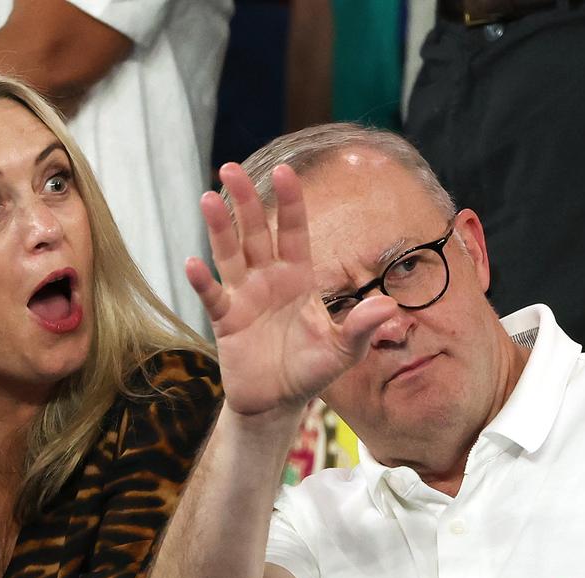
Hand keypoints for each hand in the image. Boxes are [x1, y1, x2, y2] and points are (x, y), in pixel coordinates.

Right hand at [186, 164, 395, 416]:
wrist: (278, 403)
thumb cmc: (311, 371)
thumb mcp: (343, 350)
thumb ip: (362, 326)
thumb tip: (390, 305)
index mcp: (299, 278)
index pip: (294, 231)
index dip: (290, 202)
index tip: (285, 170)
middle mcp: (269, 279)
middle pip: (256, 232)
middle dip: (245, 200)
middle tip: (230, 167)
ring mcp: (244, 297)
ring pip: (230, 254)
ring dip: (220, 228)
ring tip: (208, 198)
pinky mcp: (226, 321)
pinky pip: (213, 296)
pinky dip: (203, 282)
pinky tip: (194, 263)